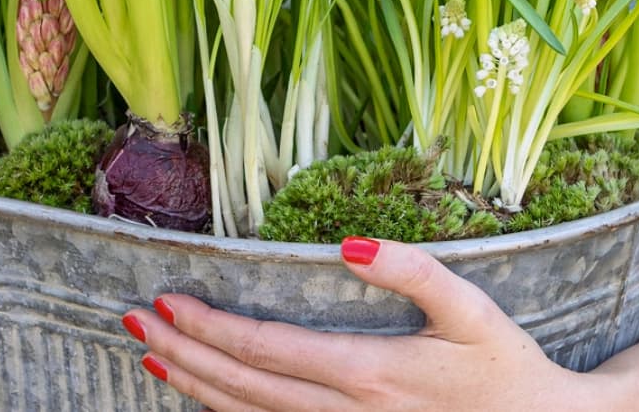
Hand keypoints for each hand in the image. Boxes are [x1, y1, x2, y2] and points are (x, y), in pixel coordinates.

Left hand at [121, 236, 622, 411]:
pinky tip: (201, 399)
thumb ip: (415, 271)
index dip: (210, 327)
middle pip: (242, 385)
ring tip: (149, 358)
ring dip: (194, 386)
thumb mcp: (474, 310)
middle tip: (131, 323)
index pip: (267, 349)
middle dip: (182, 353)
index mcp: (370, 373)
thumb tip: (349, 243)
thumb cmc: (507, 367)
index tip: (164, 300)